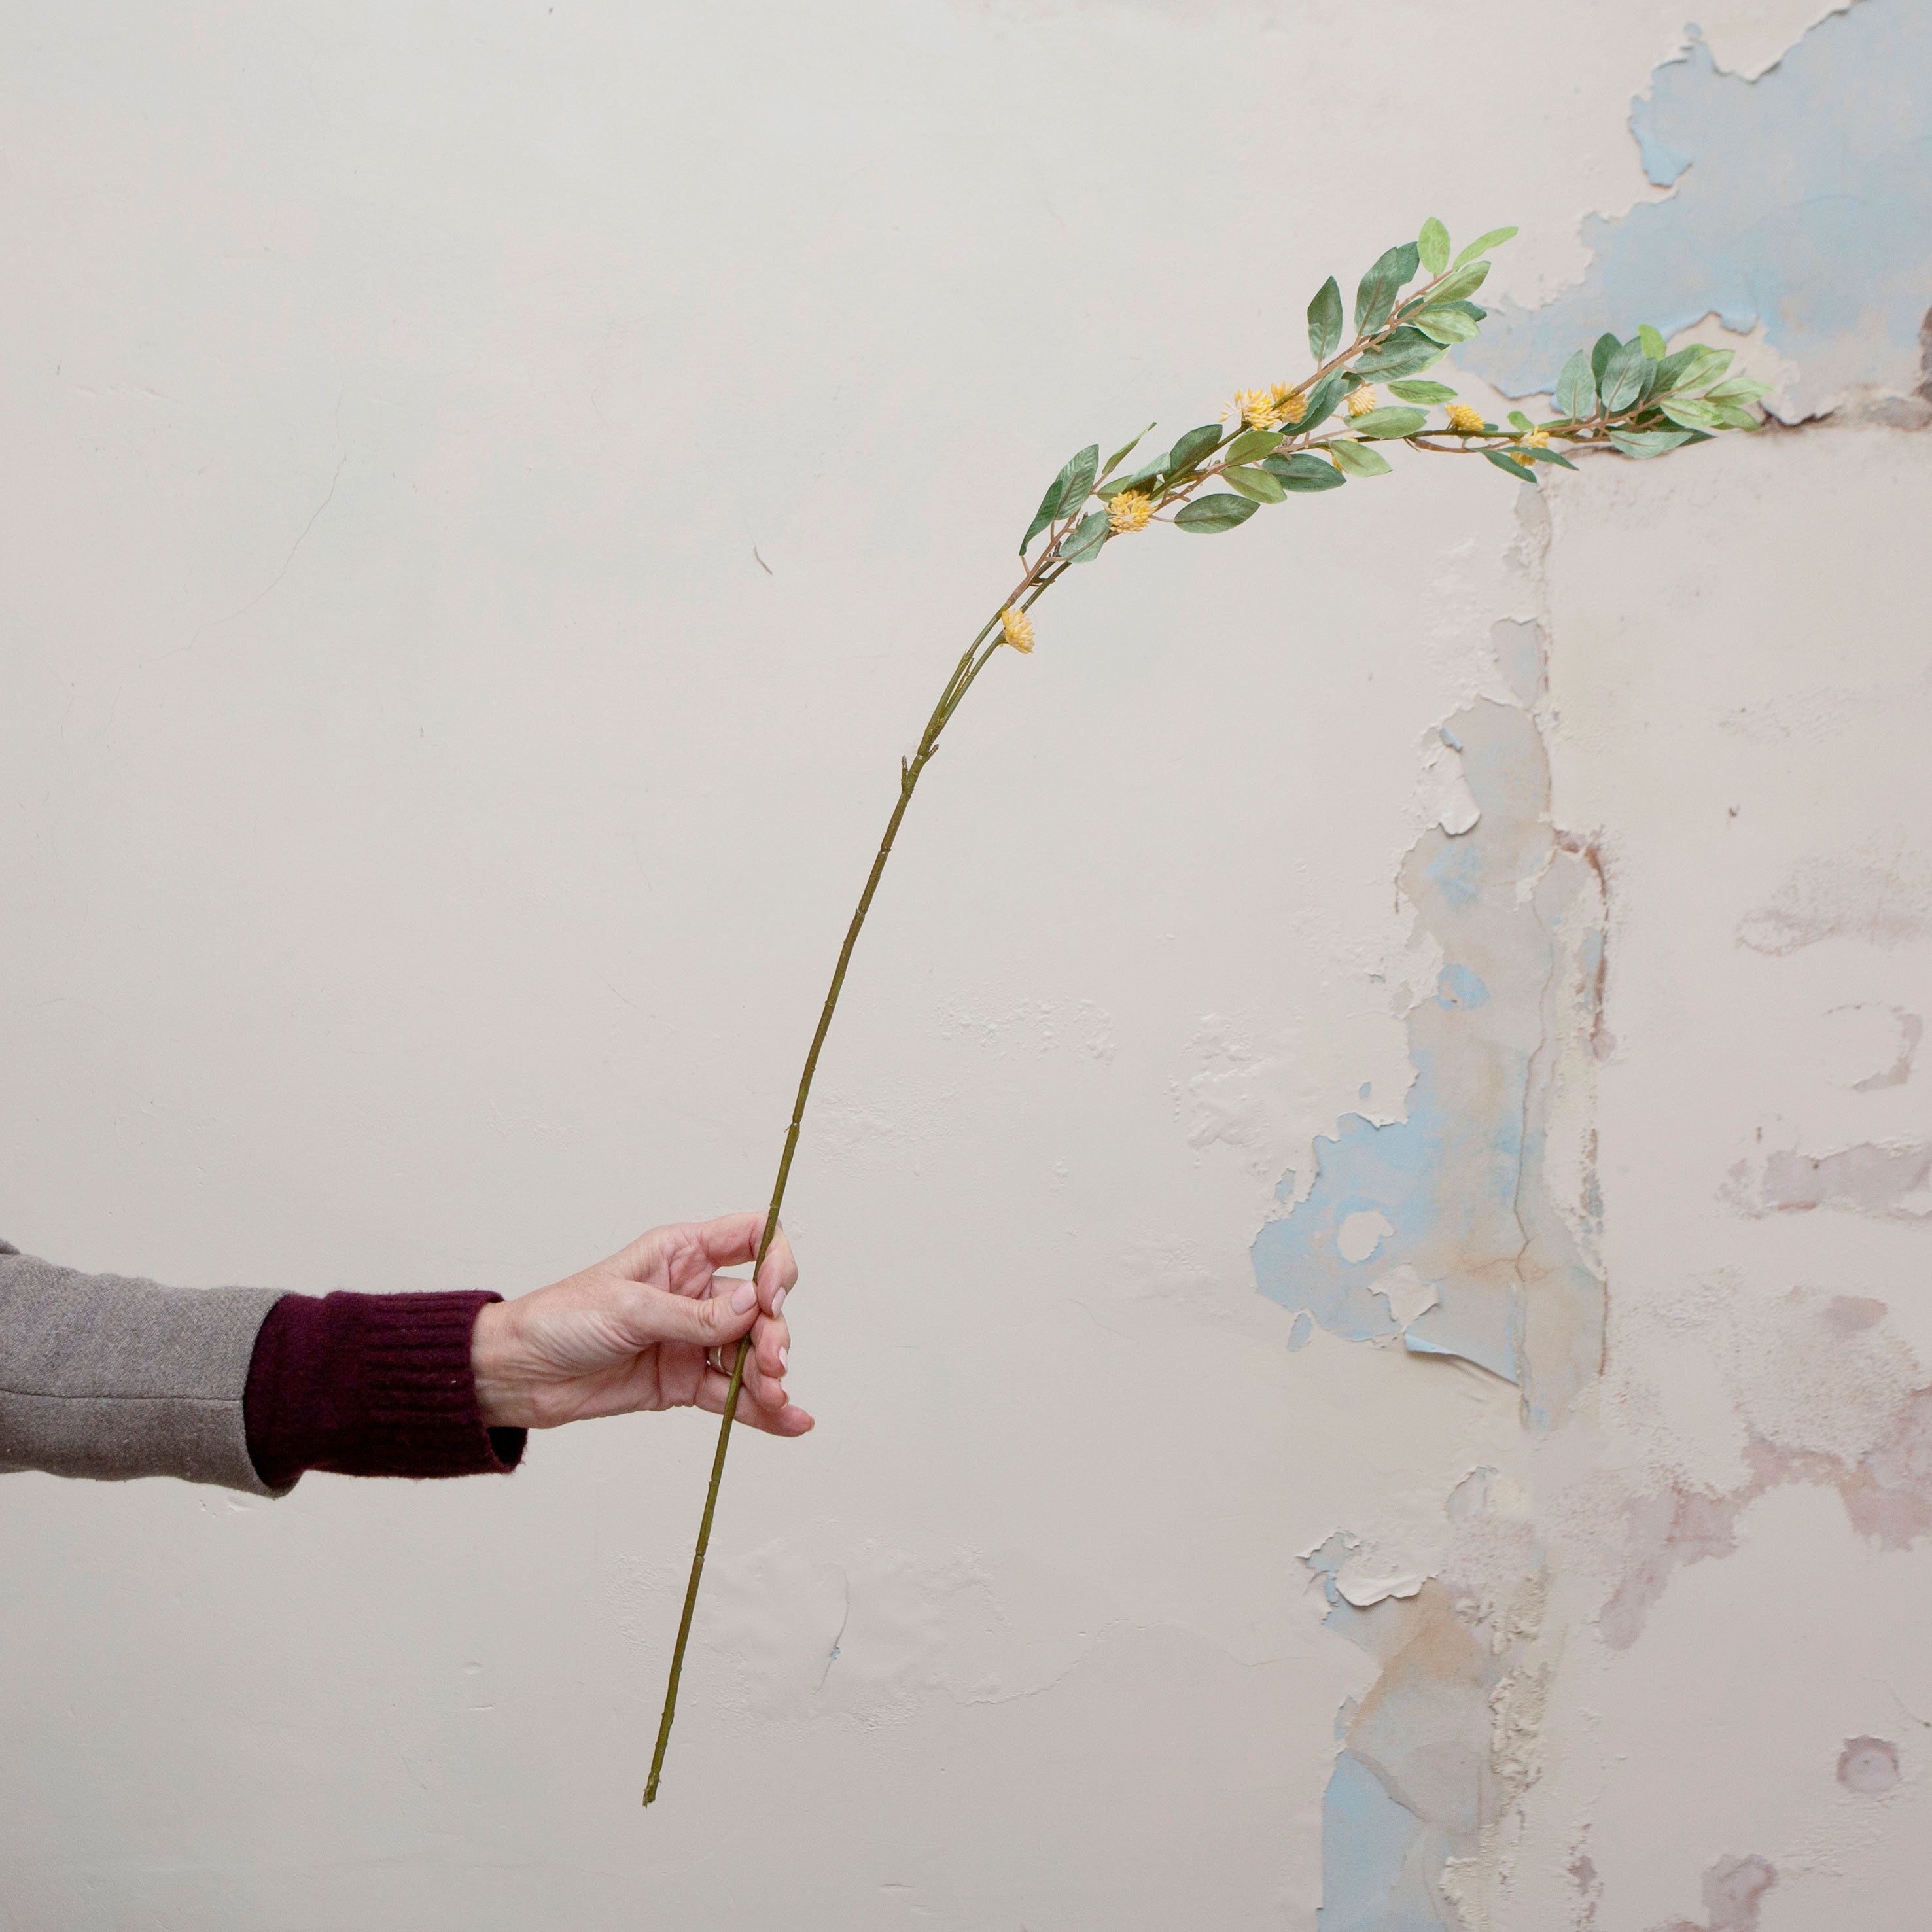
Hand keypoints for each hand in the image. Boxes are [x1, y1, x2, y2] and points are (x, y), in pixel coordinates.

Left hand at [470, 1214, 808, 1436]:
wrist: (517, 1375)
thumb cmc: (560, 1320)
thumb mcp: (630, 1309)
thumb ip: (696, 1314)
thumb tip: (756, 1306)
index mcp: (681, 1253)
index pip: (751, 1237)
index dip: (774, 1261)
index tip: (771, 1297)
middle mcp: (694, 1292)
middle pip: (760, 1305)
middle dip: (774, 1333)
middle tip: (772, 1365)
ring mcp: (692, 1339)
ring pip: (750, 1352)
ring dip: (770, 1375)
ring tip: (776, 1399)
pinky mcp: (683, 1382)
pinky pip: (732, 1394)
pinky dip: (762, 1409)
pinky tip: (790, 1421)